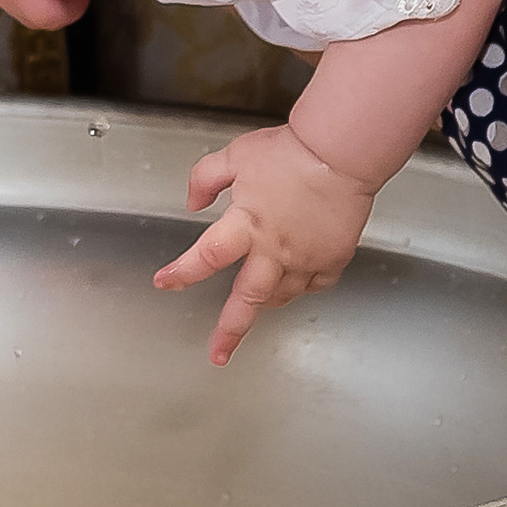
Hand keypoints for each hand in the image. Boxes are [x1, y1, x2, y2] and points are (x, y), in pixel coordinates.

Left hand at [153, 126, 377, 366]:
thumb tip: (192, 203)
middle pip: (248, 299)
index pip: (206, 256)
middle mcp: (275, 248)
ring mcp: (306, 257)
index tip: (164, 282)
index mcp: (247, 224)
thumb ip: (204, 179)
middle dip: (230, 330)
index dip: (182, 273)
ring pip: (281, 296)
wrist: (342, 152)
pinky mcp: (333, 258)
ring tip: (252, 306)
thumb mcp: (234, 156)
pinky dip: (300, 287)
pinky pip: (314, 285)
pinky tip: (292, 280)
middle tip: (217, 353)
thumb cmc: (290, 152)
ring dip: (263, 302)